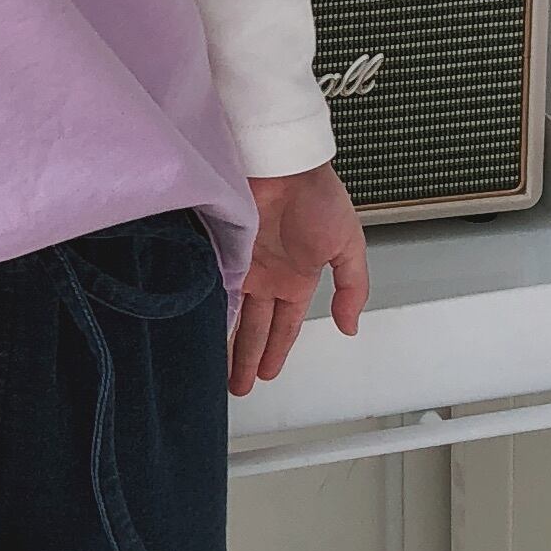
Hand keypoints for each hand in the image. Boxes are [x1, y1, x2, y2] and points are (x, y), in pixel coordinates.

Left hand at [227, 160, 368, 394]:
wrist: (284, 162)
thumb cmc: (318, 195)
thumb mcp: (350, 245)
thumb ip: (353, 288)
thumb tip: (351, 327)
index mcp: (297, 278)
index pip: (284, 325)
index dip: (276, 351)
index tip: (265, 375)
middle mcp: (266, 275)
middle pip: (253, 327)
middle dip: (246, 358)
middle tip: (236, 388)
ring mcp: (241, 263)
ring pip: (230, 313)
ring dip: (223, 342)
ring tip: (212, 372)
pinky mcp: (219, 250)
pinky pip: (211, 287)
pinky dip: (206, 309)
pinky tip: (197, 331)